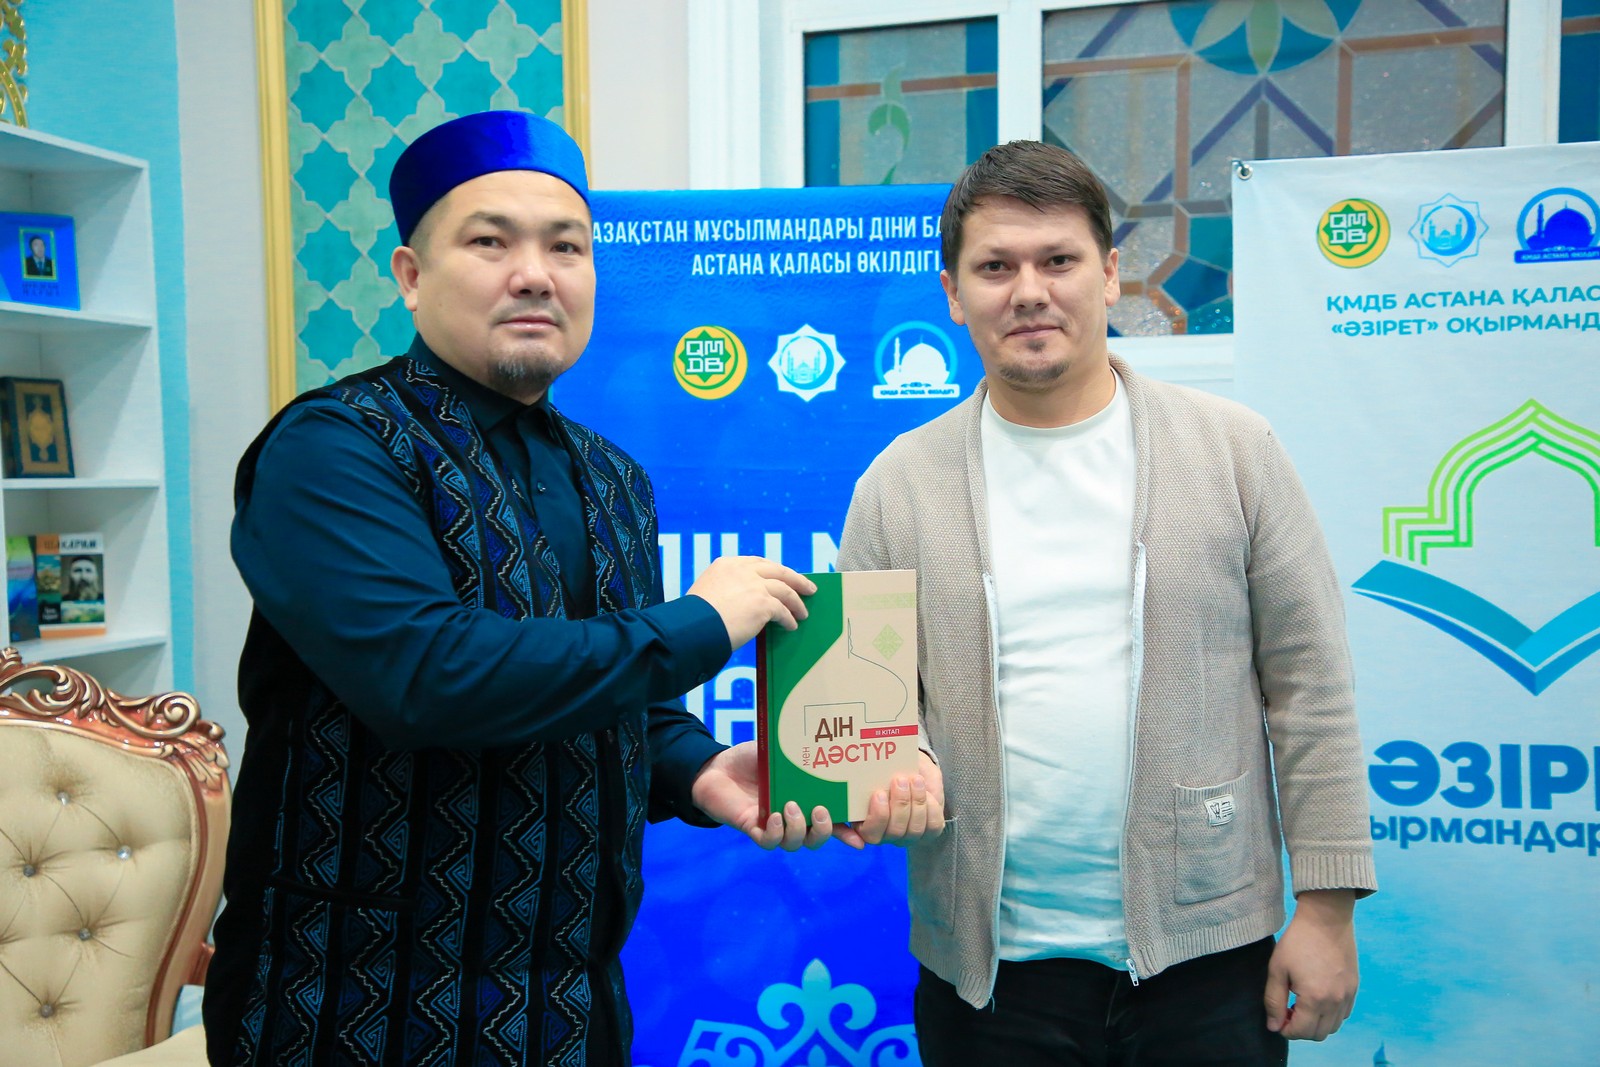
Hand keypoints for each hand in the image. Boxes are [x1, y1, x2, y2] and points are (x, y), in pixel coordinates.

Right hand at [687, 556, 815, 648]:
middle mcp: (742, 570)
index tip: (783, 576)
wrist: (693, 628)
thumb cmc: (695, 618)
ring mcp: (755, 585)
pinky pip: (783, 611)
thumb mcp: (708, 592)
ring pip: (785, 590)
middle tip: (807, 587)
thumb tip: (744, 602)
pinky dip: (789, 619)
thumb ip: (727, 590)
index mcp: (727, 564)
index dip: (774, 571)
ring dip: (796, 602)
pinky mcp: (763, 603)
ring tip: (803, 612)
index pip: (758, 563)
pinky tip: (791, 625)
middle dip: (796, 579)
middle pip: (778, 571)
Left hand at [690, 741, 858, 850]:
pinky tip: (772, 816)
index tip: (864, 835)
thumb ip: (804, 752)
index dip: (850, 831)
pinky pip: (769, 842)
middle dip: (825, 830)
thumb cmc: (753, 758)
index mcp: (807, 800)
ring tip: (791, 806)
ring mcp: (774, 826)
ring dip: (799, 828)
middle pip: (818, 839)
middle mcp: (794, 817)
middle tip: (821, 809)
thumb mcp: (783, 752)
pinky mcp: (754, 829)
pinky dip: (774, 832)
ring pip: (796, 843)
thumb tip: (832, 739)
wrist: (716, 766)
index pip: (834, 819)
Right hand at [854, 750, 944, 845]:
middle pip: (893, 832)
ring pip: (914, 830)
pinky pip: (932, 827)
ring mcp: (906, 837)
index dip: (873, 820)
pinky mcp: (928, 833)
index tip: (878, 793)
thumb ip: (869, 774)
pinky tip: (926, 791)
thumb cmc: (890, 768)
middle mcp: (884, 835)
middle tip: (900, 780)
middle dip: (899, 804)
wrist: (912, 768)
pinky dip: (931, 806)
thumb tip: (862, 770)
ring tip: (915, 779)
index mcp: (863, 823)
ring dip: (917, 802)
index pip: (864, 834)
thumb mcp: (877, 767)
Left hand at [1264, 889, 1358, 1040]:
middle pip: (1318, 1034)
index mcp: (1315, 998)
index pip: (1301, 1031)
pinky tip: (1317, 999)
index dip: (1286, 1030)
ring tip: (1301, 1005)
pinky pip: (1343, 1014)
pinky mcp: (1354, 988)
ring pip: (1332, 1027)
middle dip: (1300, 1029)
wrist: (1326, 920)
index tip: (1277, 1018)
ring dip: (1316, 1023)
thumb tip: (1274, 1027)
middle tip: (1288, 1011)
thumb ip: (1274, 1001)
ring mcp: (1348, 996)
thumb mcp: (1277, 969)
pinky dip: (1330, 1015)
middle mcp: (1336, 1002)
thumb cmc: (1297, 942)